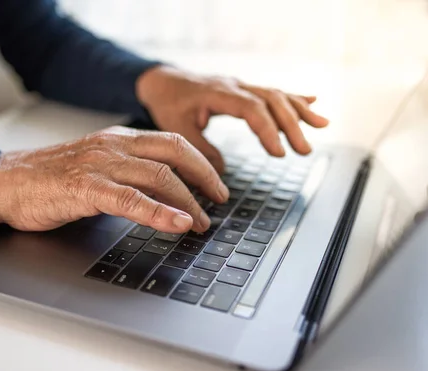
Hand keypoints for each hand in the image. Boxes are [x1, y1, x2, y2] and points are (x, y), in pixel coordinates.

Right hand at [0, 126, 228, 232]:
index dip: (199, 163)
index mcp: (118, 140)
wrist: (6, 183)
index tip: (215, 184)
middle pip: (174, 153)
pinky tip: (177, 224)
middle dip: (204, 178)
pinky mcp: (85, 187)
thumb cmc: (51, 180)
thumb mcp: (96, 170)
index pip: (171, 142)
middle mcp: (113, 146)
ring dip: (187, 201)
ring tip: (202, 223)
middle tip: (220, 201)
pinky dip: (159, 212)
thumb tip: (164, 197)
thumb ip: (128, 176)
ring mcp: (99, 165)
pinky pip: (130, 199)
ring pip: (158, 176)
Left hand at [136, 66, 329, 171]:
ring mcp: (241, 86)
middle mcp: (235, 86)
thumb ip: (199, 150)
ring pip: (276, 94)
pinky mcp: (244, 90)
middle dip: (291, 125)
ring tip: (321, 126)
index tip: (278, 153)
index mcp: (218, 93)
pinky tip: (313, 102)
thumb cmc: (168, 105)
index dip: (267, 130)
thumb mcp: (177, 130)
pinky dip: (293, 98)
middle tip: (304, 150)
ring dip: (299, 111)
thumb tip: (220, 174)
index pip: (252, 109)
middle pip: (271, 100)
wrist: (163, 82)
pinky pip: (273, 92)